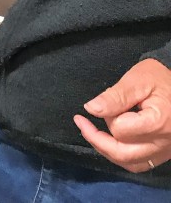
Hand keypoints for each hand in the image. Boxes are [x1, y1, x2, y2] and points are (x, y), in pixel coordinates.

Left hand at [74, 58, 170, 172]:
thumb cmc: (159, 78)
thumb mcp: (136, 81)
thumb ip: (115, 97)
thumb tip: (91, 109)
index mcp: (158, 122)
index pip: (120, 130)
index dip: (107, 116)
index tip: (106, 103)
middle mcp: (163, 142)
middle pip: (123, 154)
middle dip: (97, 139)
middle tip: (81, 123)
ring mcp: (165, 150)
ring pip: (130, 163)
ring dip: (107, 151)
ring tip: (92, 133)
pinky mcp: (164, 153)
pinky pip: (140, 164)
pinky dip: (122, 157)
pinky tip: (110, 143)